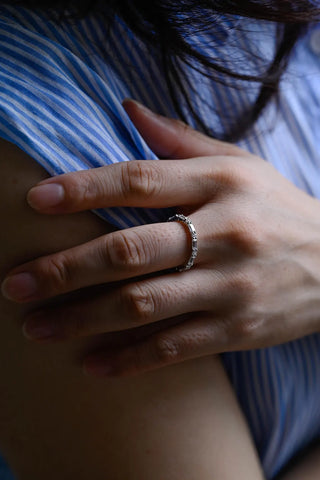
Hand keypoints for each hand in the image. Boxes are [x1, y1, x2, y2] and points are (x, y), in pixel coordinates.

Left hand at [2, 99, 319, 376]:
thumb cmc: (277, 209)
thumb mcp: (241, 164)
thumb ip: (181, 140)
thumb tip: (127, 109)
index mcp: (220, 182)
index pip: (138, 180)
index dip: (82, 189)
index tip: (35, 201)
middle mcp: (224, 232)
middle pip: (128, 250)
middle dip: (65, 269)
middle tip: (15, 284)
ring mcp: (230, 285)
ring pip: (142, 304)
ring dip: (82, 318)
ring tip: (35, 327)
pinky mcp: (238, 329)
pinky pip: (174, 346)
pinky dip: (129, 358)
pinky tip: (90, 363)